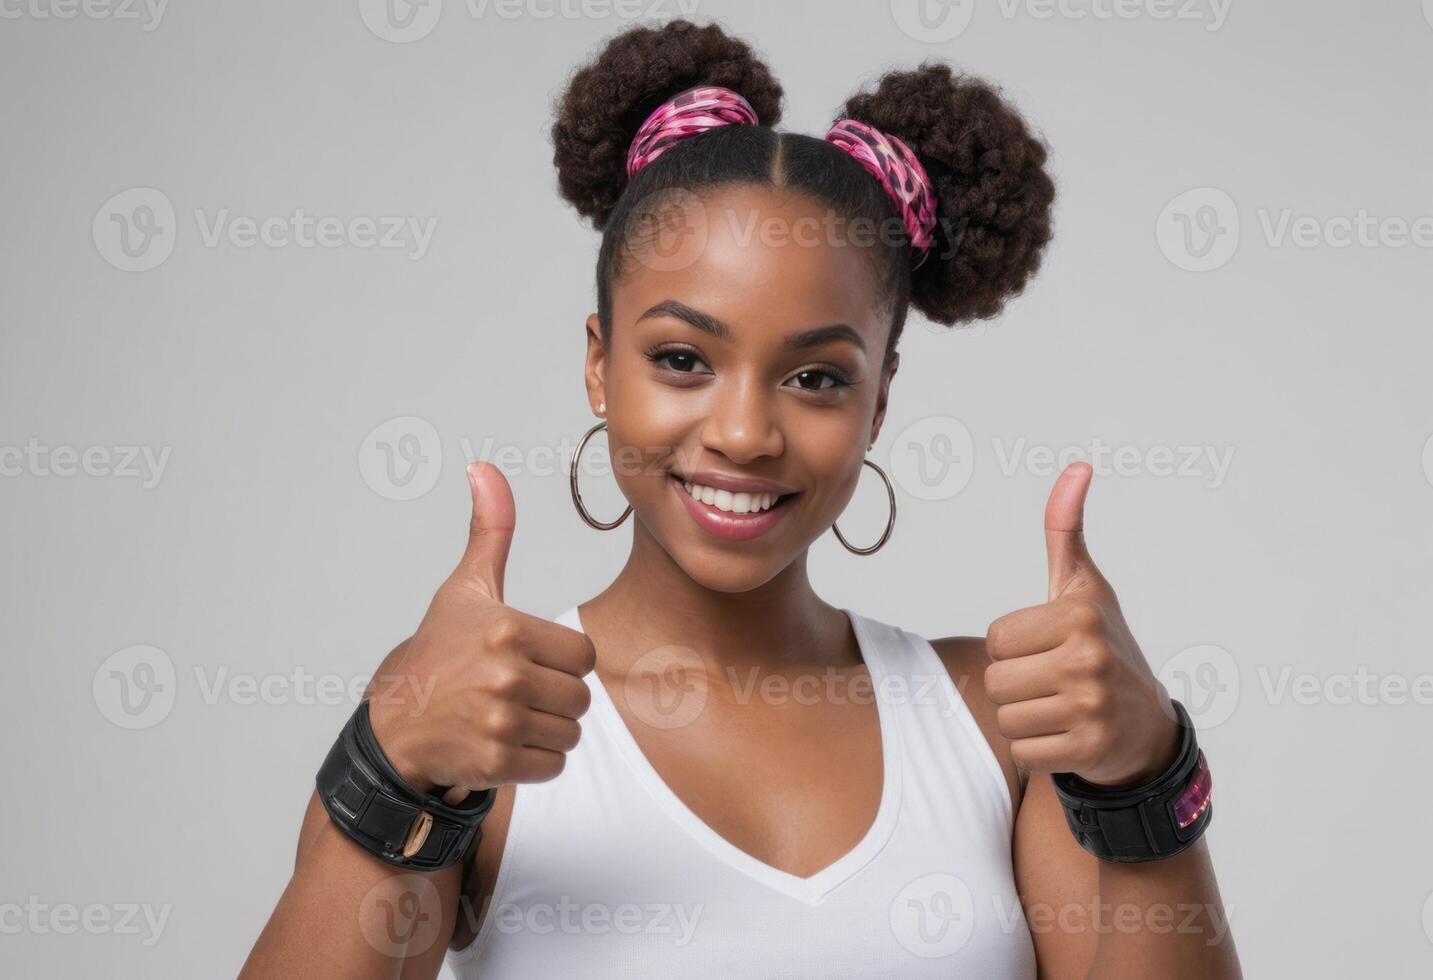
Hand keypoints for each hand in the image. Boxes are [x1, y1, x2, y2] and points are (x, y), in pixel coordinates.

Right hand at [368, 462, 596, 804]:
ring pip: (570, 732)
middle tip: (514, 693)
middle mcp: (504, 675)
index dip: (560, 661)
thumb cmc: (437, 654)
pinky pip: (552, 765)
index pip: (583, 655)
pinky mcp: (495, 763)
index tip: (526, 660)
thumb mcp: (465, 590)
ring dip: (546, 731)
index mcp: (507, 629)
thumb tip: (483, 468)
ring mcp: (499, 722)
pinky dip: (535, 761)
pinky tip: (502, 744)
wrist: (394, 727)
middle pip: (580, 697)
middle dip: (555, 698)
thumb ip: (489, 531)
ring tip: (507, 717)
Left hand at [983, 462, 1179, 786]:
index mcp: (1079, 615)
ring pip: (1006, 718)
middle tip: (1053, 683)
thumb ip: (1066, 529)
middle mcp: (1089, 658)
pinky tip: (1067, 736)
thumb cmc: (1103, 646)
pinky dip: (1037, 750)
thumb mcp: (1085, 587)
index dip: (1014, 648)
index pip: (996, 639)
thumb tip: (1078, 467)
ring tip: (1059, 708)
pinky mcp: (1089, 749)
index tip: (1048, 649)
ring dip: (1025, 719)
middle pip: (996, 680)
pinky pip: (1023, 752)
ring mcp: (1092, 706)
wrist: (1146, 726)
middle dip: (1016, 686)